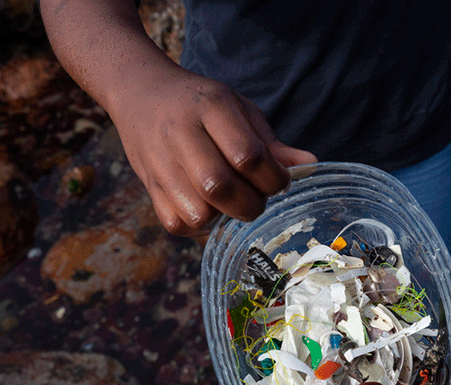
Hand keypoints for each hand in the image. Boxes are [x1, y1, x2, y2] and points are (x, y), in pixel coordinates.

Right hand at [110, 67, 316, 236]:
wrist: (140, 93)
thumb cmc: (201, 105)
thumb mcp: (240, 110)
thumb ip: (271, 143)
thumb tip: (310, 164)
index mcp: (210, 107)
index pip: (247, 155)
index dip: (274, 177)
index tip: (281, 181)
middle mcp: (180, 134)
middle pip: (219, 186)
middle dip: (251, 203)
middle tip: (258, 197)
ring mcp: (160, 163)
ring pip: (198, 212)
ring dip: (226, 216)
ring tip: (232, 200)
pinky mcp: (149, 187)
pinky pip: (178, 224)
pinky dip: (201, 226)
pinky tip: (209, 206)